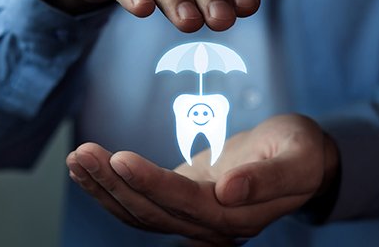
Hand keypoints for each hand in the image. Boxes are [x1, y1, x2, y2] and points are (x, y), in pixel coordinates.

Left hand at [66, 115, 338, 244]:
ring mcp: (194, 216)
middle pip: (152, 212)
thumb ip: (267, 179)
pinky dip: (115, 187)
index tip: (119, 159)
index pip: (184, 204)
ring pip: (140, 211)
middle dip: (113, 184)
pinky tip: (94, 169)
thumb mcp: (297, 158)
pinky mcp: (185, 198)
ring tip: (77, 159)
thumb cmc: (301, 152)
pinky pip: (144, 200)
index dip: (150, 185)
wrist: (299, 158)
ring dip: (105, 188)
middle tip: (83, 153)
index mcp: (236, 219)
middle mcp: (210, 225)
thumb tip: (230, 191)